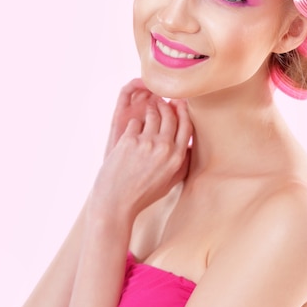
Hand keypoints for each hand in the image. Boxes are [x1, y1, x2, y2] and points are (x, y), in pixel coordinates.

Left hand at [91, 93, 192, 223]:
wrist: (116, 203)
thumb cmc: (142, 195)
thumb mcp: (168, 184)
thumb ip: (182, 165)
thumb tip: (190, 149)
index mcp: (177, 159)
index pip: (187, 127)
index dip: (184, 113)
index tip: (181, 106)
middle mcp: (164, 148)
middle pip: (170, 116)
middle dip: (167, 107)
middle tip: (163, 103)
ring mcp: (145, 143)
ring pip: (152, 115)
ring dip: (151, 110)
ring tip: (149, 109)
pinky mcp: (128, 140)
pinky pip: (134, 122)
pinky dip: (134, 123)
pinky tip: (133, 127)